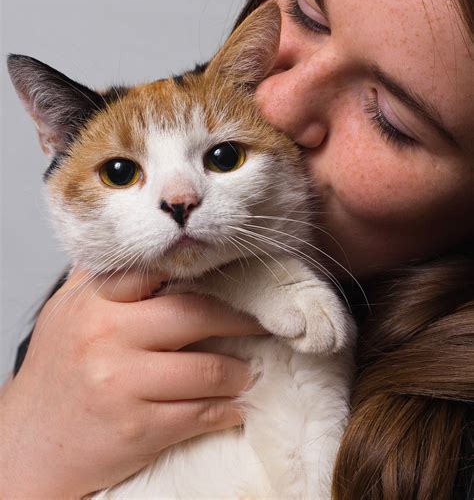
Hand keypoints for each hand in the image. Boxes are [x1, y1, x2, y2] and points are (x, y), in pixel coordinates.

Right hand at [0, 267, 264, 498]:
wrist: (29, 442)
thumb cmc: (55, 372)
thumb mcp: (67, 311)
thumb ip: (102, 277)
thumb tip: (138, 244)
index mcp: (96, 302)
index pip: (158, 270)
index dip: (203, 270)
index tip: (234, 273)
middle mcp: (109, 336)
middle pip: (195, 314)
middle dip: (238, 320)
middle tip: (259, 323)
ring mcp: (123, 383)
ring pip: (207, 369)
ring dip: (238, 372)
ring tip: (247, 371)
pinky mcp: (138, 428)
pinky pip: (199, 415)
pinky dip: (226, 411)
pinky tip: (234, 407)